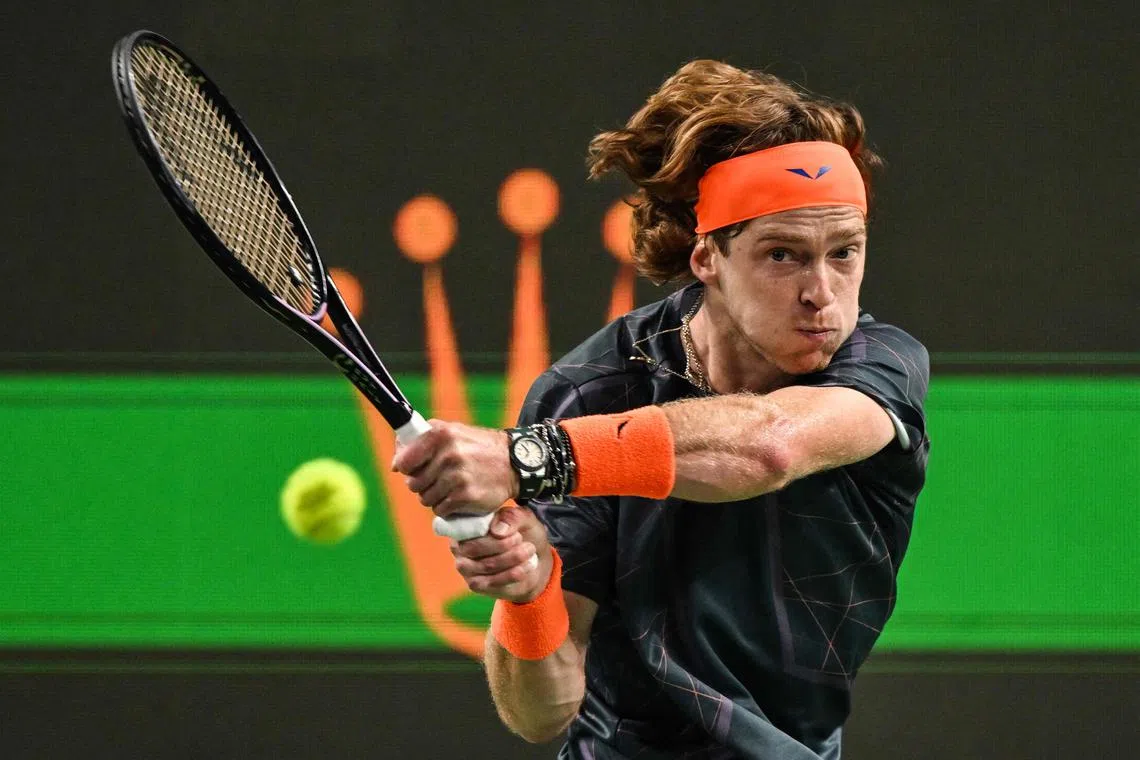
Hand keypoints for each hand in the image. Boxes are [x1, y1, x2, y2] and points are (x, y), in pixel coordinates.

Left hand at [392, 419, 518, 516]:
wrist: (514, 463)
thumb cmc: (478, 447)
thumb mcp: (452, 431)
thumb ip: (423, 440)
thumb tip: (396, 463)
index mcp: (440, 434)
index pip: (404, 461)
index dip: (406, 468)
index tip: (414, 469)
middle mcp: (448, 454)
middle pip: (413, 484)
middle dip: (422, 485)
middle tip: (438, 479)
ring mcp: (457, 477)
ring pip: (426, 499)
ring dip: (434, 498)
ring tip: (450, 488)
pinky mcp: (465, 497)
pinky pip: (441, 510)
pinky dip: (446, 508)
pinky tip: (458, 497)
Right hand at [450, 507, 552, 603]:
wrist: (534, 559)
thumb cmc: (522, 533)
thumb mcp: (523, 519)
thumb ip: (511, 518)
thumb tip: (497, 530)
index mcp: (465, 525)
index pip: (470, 528)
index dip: (494, 532)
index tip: (517, 533)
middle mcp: (459, 547)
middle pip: (475, 548)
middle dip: (503, 545)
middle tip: (523, 541)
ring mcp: (465, 568)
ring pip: (486, 565)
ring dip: (512, 558)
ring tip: (530, 550)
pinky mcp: (475, 584)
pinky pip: (492, 582)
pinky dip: (513, 574)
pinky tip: (527, 566)